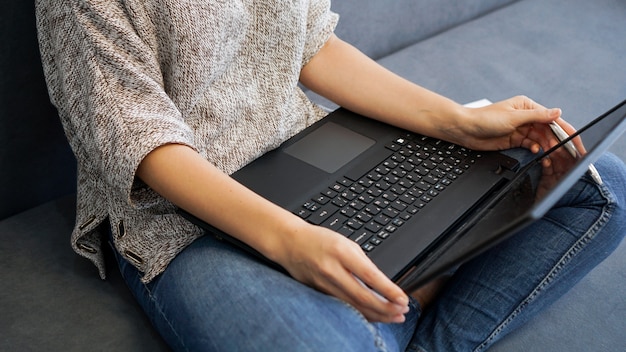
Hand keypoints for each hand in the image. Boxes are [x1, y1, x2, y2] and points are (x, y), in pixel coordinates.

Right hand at [270, 221, 409, 322]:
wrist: (290, 244)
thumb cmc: (320, 241)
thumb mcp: (346, 243)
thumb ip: (363, 263)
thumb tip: (383, 284)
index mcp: (341, 252)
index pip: (370, 276)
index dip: (389, 290)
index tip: (403, 299)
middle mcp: (332, 270)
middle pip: (363, 296)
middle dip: (386, 308)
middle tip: (402, 311)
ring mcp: (323, 285)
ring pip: (353, 307)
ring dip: (377, 314)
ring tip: (394, 317)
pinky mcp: (318, 293)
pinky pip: (343, 308)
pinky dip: (361, 314)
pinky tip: (374, 316)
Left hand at [445, 95, 561, 153]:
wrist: (465, 130)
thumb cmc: (484, 118)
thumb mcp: (513, 117)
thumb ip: (537, 116)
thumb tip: (557, 112)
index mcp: (527, 106)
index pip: (551, 118)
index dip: (565, 129)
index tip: (575, 139)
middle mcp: (526, 117)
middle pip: (548, 130)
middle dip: (557, 140)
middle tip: (566, 151)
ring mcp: (520, 129)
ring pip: (540, 138)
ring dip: (547, 146)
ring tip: (552, 154)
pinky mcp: (514, 140)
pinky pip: (530, 144)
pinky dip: (535, 148)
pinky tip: (537, 151)